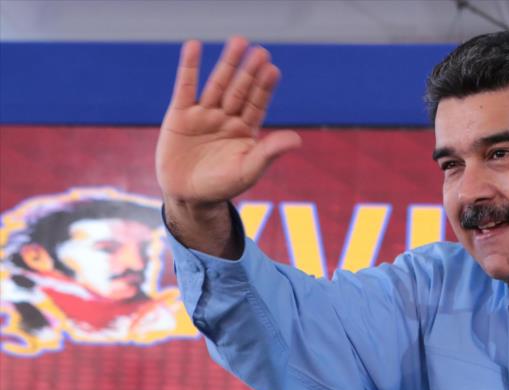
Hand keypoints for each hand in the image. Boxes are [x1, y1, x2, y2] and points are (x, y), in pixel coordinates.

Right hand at [156, 37, 300, 205]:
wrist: (188, 196)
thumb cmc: (222, 186)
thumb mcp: (248, 170)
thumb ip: (269, 152)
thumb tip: (297, 139)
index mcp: (246, 130)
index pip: (258, 104)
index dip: (265, 88)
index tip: (273, 70)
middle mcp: (227, 118)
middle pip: (240, 90)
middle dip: (250, 72)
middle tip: (261, 51)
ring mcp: (204, 114)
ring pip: (217, 84)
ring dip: (228, 64)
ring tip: (239, 42)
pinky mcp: (180, 114)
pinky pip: (185, 87)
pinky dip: (189, 67)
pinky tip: (193, 46)